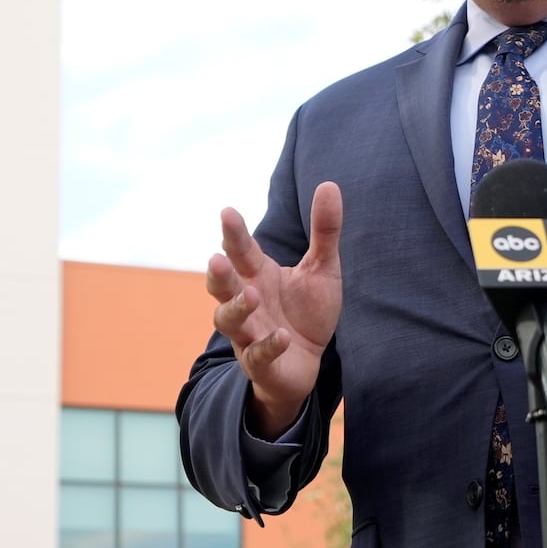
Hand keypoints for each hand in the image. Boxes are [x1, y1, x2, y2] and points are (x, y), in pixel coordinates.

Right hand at [206, 181, 343, 438]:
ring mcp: (249, 333)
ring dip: (236, 309)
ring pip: (229, 321)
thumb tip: (329, 184)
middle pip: (223, 286)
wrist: (308, 362)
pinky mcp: (262, 363)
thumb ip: (325, 231)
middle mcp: (247, 302)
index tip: (228, 211)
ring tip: (251, 295)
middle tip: (217, 259)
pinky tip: (282, 336)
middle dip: (219, 274)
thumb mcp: (322, 269)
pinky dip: (268, 346)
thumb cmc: (307, 312)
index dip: (233, 233)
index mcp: (258, 276)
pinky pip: (259, 355)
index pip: (241, 251)